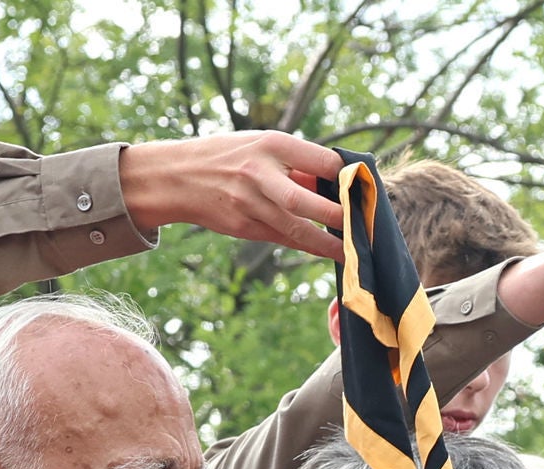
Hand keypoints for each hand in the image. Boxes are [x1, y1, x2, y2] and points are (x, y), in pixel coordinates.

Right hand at [117, 131, 346, 260]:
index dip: (345, 176)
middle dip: (337, 216)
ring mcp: (249, 203)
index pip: (319, 160)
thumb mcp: (261, 145)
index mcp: (270, 143)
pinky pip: (283, 239)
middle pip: (304, 201)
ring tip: (352, 251)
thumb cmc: (230, 156)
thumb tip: (339, 182)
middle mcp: (259, 173)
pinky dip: (307, 245)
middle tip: (362, 226)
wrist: (179, 177)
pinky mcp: (244, 226)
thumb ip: (298, 162)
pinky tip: (328, 251)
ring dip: (327, 242)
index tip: (364, 187)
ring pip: (295, 229)